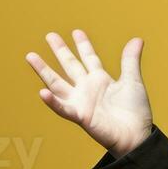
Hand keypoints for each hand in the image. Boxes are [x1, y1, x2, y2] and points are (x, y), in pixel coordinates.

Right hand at [25, 31, 153, 157]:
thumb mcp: (133, 81)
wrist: (137, 136)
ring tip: (30, 56)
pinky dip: (52, 101)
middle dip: (61, 51)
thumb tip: (137, 39)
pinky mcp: (80, 116)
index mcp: (101, 80)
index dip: (83, 45)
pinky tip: (42, 92)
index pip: (89, 58)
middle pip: (70, 66)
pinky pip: (63, 108)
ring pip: (58, 83)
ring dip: (44, 71)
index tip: (76, 32)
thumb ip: (130, 61)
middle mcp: (87, 88)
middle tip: (50, 35)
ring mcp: (81, 101)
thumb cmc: (135, 112)